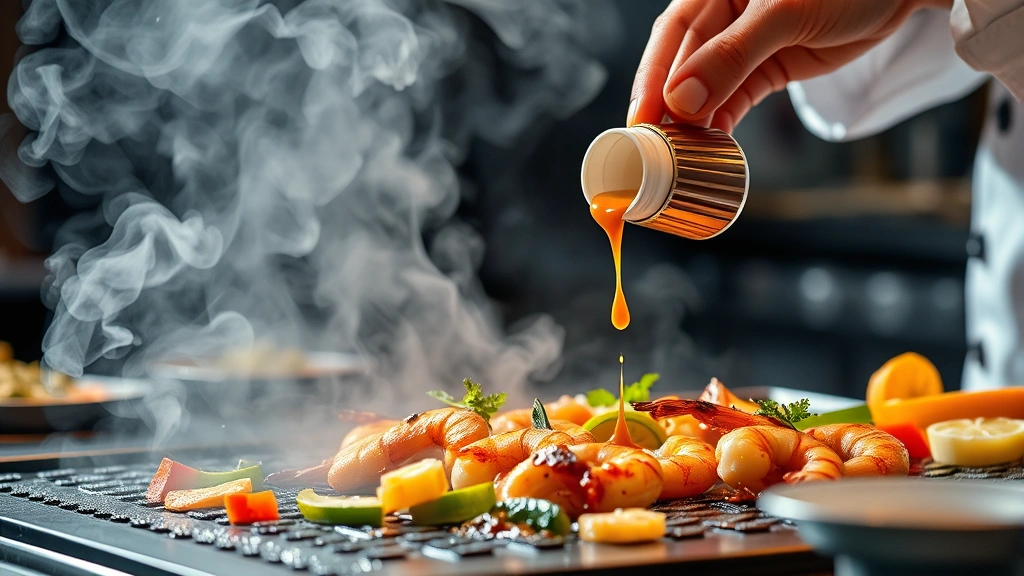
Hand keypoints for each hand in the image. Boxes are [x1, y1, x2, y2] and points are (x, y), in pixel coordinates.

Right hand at [628, 0, 950, 132]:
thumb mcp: (785, 13)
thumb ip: (732, 55)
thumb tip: (681, 98)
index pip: (672, 35)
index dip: (652, 78)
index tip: (642, 120)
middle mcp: (722, 15)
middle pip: (683, 65)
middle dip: (669, 108)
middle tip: (657, 149)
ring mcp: (744, 44)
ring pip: (706, 87)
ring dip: (693, 121)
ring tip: (681, 155)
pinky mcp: (767, 67)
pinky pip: (735, 99)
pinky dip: (722, 123)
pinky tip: (710, 145)